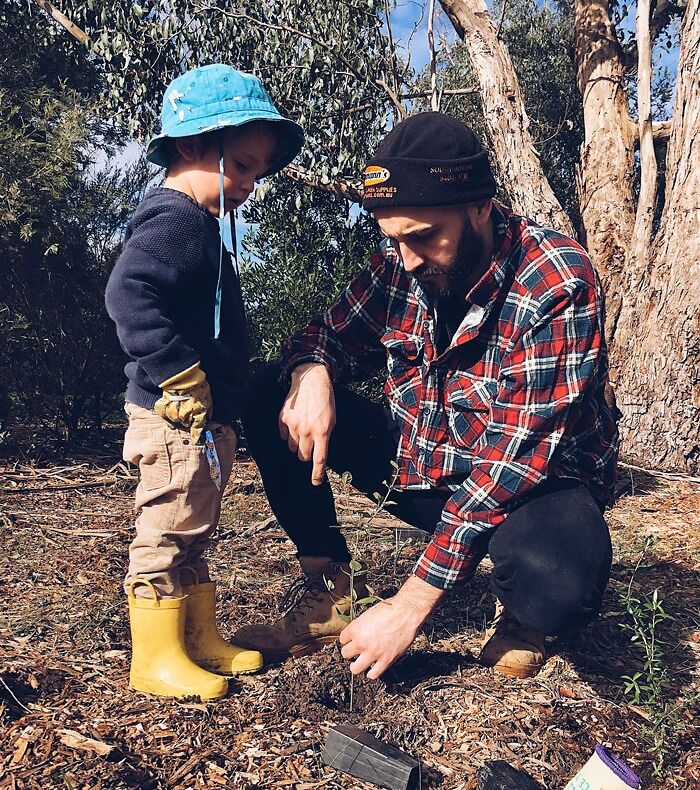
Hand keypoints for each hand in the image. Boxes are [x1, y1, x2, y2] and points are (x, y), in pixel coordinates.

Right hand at [154, 361, 211, 443]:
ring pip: (175, 420)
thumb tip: (207, 418)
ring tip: (180, 410)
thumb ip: (207, 410)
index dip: (196, 435)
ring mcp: (173, 411)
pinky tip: (169, 415)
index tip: (195, 440)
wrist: (184, 376)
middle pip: (185, 425)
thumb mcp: (208, 398)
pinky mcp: (164, 405)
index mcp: (197, 413)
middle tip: (188, 414)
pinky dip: (166, 416)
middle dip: (188, 421)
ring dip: (178, 417)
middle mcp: (185, 414)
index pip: (197, 428)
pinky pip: (163, 415)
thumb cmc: (198, 385)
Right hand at [278, 363, 334, 484]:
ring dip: (297, 444)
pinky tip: (295, 423)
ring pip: (292, 448)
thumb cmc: (325, 400)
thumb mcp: (332, 419)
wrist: (311, 380)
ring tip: (303, 430)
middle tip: (310, 444)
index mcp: (322, 431)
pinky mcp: (283, 419)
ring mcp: (293, 425)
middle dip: (306, 454)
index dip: (317, 473)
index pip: (319, 458)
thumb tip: (318, 453)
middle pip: (303, 456)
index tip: (316, 482)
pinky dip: (289, 434)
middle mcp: (307, 430)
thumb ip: (325, 436)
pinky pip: (284, 436)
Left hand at [339, 576, 443, 679]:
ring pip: (355, 669)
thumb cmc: (389, 609)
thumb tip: (357, 635)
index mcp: (355, 629)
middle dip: (350, 652)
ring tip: (359, 663)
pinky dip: (371, 673)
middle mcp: (361, 642)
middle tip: (355, 651)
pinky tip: (372, 669)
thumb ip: (360, 627)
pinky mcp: (385, 661)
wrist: (406, 613)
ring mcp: (373, 653)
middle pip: (345, 654)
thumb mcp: (368, 614)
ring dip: (356, 666)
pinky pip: (373, 674)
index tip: (352, 640)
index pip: (342, 639)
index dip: (348, 639)